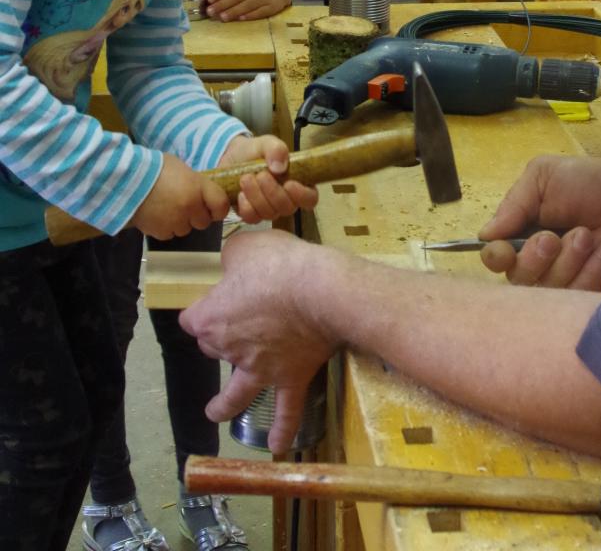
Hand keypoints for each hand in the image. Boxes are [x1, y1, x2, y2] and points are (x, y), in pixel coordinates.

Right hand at [130, 153, 228, 238]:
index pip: (221, 206)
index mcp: (198, 188)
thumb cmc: (155, 168)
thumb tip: (202, 194)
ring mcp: (175, 222)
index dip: (218, 208)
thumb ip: (196, 183)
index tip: (213, 207)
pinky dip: (165, 227)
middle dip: (196, 216)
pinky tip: (156, 215)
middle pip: (203, 222)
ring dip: (180, 222)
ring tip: (166, 208)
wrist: (125, 179)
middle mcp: (190, 208)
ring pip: (186, 230)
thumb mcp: (182, 169)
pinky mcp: (160, 232)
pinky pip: (169, 234)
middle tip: (185, 205)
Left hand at [179, 229, 336, 453]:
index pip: (191, 318)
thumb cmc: (280, 264)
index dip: (201, 307)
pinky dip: (283, 429)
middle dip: (219, 338)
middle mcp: (228, 349)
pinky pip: (286, 409)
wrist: (320, 291)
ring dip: (223, 405)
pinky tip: (279, 445)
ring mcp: (259, 368)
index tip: (213, 298)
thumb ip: (232, 257)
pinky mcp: (291, 377)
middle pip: (212, 347)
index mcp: (211, 317)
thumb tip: (233, 263)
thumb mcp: (245, 246)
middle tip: (239, 321)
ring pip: (235, 393)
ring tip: (216, 412)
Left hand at [219, 134, 317, 223]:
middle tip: (261, 175)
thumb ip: (276, 149)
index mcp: (298, 183)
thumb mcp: (267, 143)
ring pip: (270, 214)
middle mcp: (286, 200)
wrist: (232, 157)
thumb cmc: (256, 151)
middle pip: (288, 208)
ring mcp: (269, 209)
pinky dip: (246, 206)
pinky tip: (240, 193)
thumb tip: (280, 167)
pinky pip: (252, 218)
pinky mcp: (252, 214)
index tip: (289, 183)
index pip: (310, 198)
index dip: (302, 195)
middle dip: (273, 192)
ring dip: (257, 196)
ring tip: (246, 178)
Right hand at [478, 155, 600, 290]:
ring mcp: (568, 281)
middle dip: (535, 258)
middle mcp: (540, 262)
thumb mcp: (544, 177)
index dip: (497, 258)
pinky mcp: (593, 295)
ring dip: (568, 261)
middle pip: (518, 280)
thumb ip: (514, 203)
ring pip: (548, 291)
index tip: (506, 249)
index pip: (496, 259)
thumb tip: (485, 235)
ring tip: (588, 236)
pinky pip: (578, 299)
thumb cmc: (590, 183)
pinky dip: (591, 272)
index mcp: (523, 233)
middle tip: (556, 237)